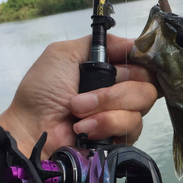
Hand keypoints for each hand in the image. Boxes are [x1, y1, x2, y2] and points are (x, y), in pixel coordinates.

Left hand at [0, 34, 158, 159]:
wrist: (33, 129)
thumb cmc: (42, 91)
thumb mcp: (65, 53)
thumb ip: (100, 43)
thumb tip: (135, 44)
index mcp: (111, 69)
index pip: (144, 62)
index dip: (144, 61)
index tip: (132, 63)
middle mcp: (121, 90)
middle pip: (148, 85)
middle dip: (116, 91)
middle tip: (86, 96)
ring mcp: (123, 115)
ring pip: (140, 106)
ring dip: (106, 108)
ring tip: (78, 114)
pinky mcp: (121, 138)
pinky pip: (132, 128)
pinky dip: (107, 125)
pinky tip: (86, 130)